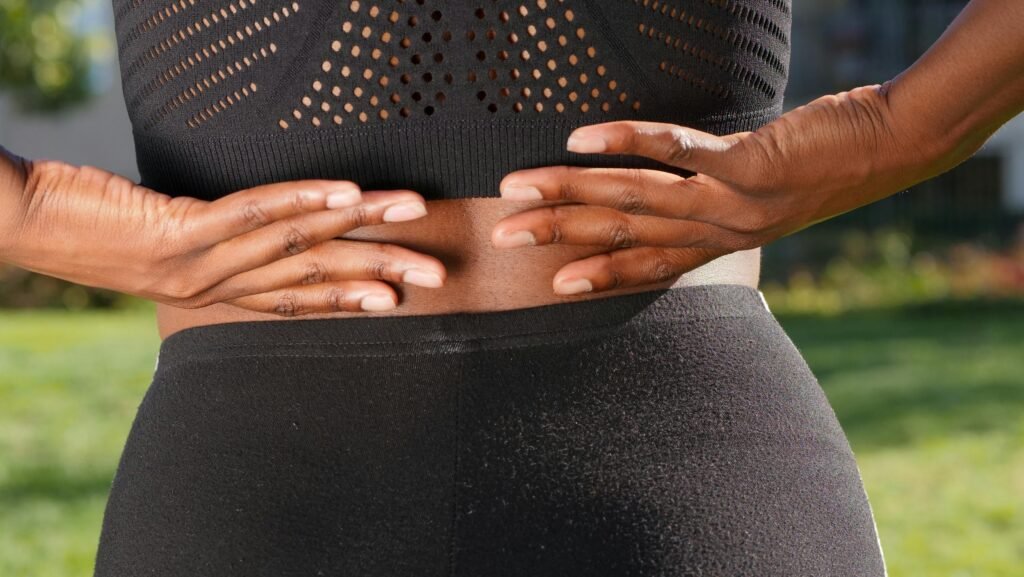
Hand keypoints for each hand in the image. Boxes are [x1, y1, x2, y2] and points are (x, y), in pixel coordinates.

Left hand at [0, 151, 446, 313]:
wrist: (22, 224)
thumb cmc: (89, 224)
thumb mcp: (160, 241)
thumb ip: (212, 243)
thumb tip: (257, 227)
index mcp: (212, 292)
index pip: (295, 297)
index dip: (350, 297)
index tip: (398, 296)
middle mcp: (213, 286)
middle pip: (311, 278)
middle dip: (377, 273)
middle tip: (434, 274)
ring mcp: (198, 262)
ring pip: (295, 246)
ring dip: (359, 227)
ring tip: (410, 213)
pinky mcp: (178, 229)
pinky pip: (253, 215)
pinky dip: (305, 203)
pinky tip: (346, 193)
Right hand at [491, 84, 963, 295]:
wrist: (891, 148)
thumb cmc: (822, 165)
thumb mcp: (762, 197)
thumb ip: (715, 200)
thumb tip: (674, 186)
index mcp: (719, 243)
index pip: (645, 265)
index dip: (596, 275)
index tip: (549, 283)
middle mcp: (718, 232)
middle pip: (624, 235)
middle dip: (559, 235)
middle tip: (503, 234)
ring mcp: (730, 202)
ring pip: (635, 200)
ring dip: (571, 194)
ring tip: (519, 187)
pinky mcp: (746, 164)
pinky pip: (675, 151)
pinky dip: (625, 142)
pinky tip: (582, 138)